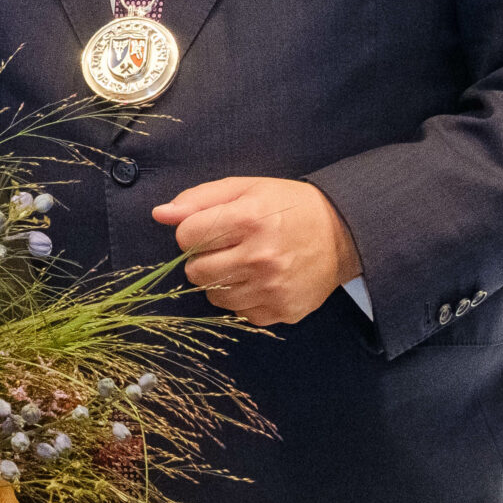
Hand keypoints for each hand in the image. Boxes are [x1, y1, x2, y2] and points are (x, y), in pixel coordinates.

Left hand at [153, 176, 361, 326]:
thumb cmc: (288, 207)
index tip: (210, 228)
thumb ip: (199, 198)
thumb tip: (159, 214)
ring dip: (220, 281)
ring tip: (244, 264)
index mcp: (250, 219)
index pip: (186, 236)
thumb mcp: (246, 189)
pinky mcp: (282, 311)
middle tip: (226, 247)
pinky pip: (239, 313)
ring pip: (213, 296)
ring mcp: (273, 288)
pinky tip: (261, 281)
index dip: (192, 231)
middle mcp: (261, 256)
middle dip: (202, 258)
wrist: (343, 233)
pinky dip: (243, 299)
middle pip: (195, 271)